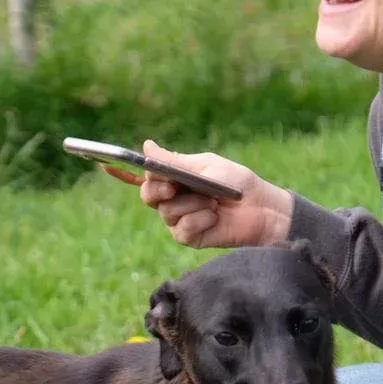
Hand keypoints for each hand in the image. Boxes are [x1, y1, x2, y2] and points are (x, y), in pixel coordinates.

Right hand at [106, 140, 293, 248]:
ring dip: (191, 204)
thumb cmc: (238, 183)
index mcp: (176, 178)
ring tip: (213, 201)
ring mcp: (180, 219)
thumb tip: (145, 146)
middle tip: (175, 186)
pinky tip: (214, 216)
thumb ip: (175, 162)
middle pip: (148, 195)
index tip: (121, 167)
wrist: (262, 209)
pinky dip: (199, 219)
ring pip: (167, 212)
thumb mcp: (206, 166)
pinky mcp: (189, 237)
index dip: (131, 172)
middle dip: (160, 189)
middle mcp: (174, 199)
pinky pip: (182, 228)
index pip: (145, 176)